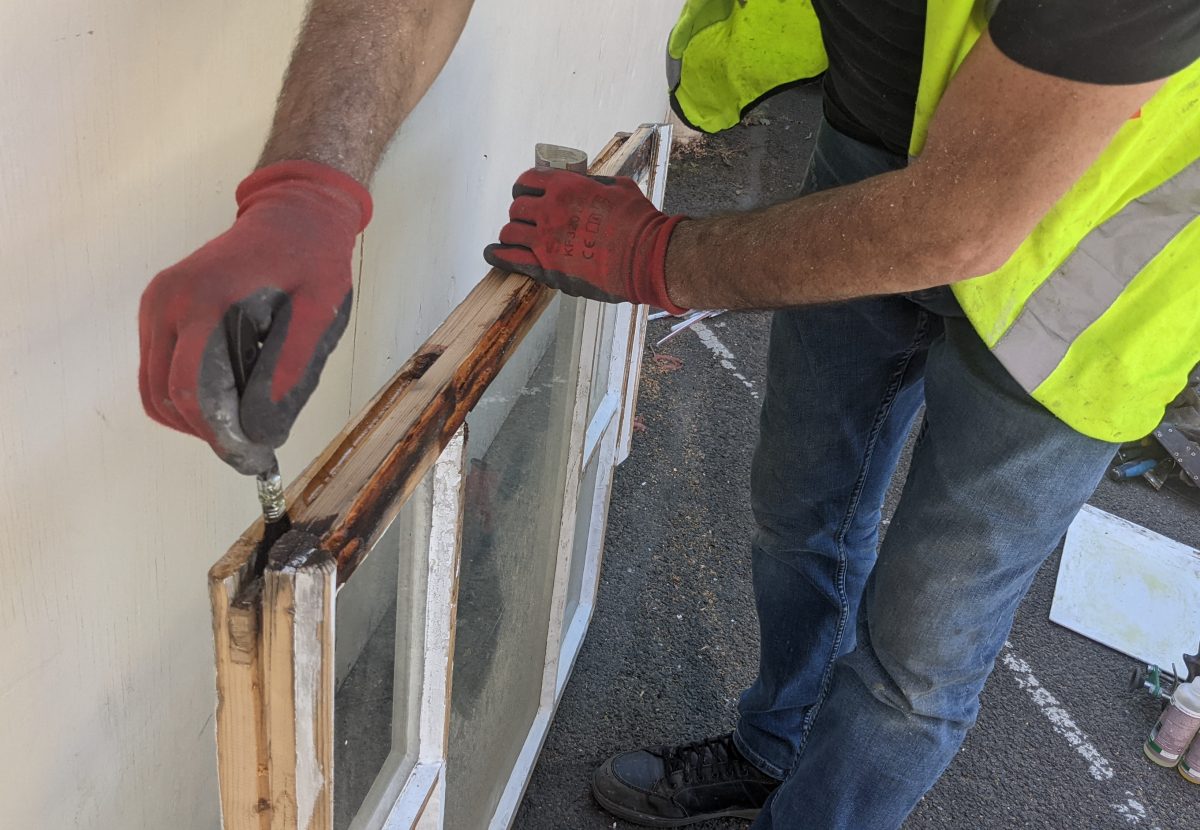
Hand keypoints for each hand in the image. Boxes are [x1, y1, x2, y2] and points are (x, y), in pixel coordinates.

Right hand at [138, 161, 371, 474]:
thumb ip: (290, 371)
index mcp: (204, 298)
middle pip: (164, 396)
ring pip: (155, 390)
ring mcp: (156, 305)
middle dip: (206, 431)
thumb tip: (263, 432)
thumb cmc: (312, 259)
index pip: (190, 388)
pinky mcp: (159, 312)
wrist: (295, 214)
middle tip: (253, 448)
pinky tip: (233, 393)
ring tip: (246, 421)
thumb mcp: (319, 313)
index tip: (253, 457)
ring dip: (196, 417)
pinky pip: (160, 372)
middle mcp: (167, 301)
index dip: (219, 432)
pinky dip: (189, 396)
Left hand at [484, 169, 688, 313]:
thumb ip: (593, 183)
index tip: (526, 196)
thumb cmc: (640, 223)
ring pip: (509, 232)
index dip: (524, 189)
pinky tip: (493, 253)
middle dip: (521, 214)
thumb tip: (584, 183)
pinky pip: (509, 258)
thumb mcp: (618, 187)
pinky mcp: (546, 267)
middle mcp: (550, 210)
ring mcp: (545, 240)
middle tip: (528, 222)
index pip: (526, 181)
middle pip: (516, 208)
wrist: (648, 258)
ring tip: (515, 239)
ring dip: (512, 234)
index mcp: (565, 186)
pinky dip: (497, 254)